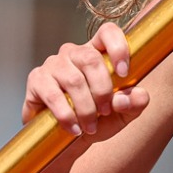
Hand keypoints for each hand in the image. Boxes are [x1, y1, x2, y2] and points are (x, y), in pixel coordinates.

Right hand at [21, 22, 149, 138]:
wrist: (69, 140)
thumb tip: (132, 97)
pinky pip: (53, 95)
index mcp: (97, 53)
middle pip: (91, 59)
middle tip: (106, 112)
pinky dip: (67, 115)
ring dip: (86, 108)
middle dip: (103, 90)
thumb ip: (135, 103)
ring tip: (90, 126)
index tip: (124, 74)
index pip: (107, 32)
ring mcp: (53, 64)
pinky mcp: (37, 80)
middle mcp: (74, 53)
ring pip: (74, 79)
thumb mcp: (124, 114)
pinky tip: (74, 129)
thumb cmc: (99, 119)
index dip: (118, 47)